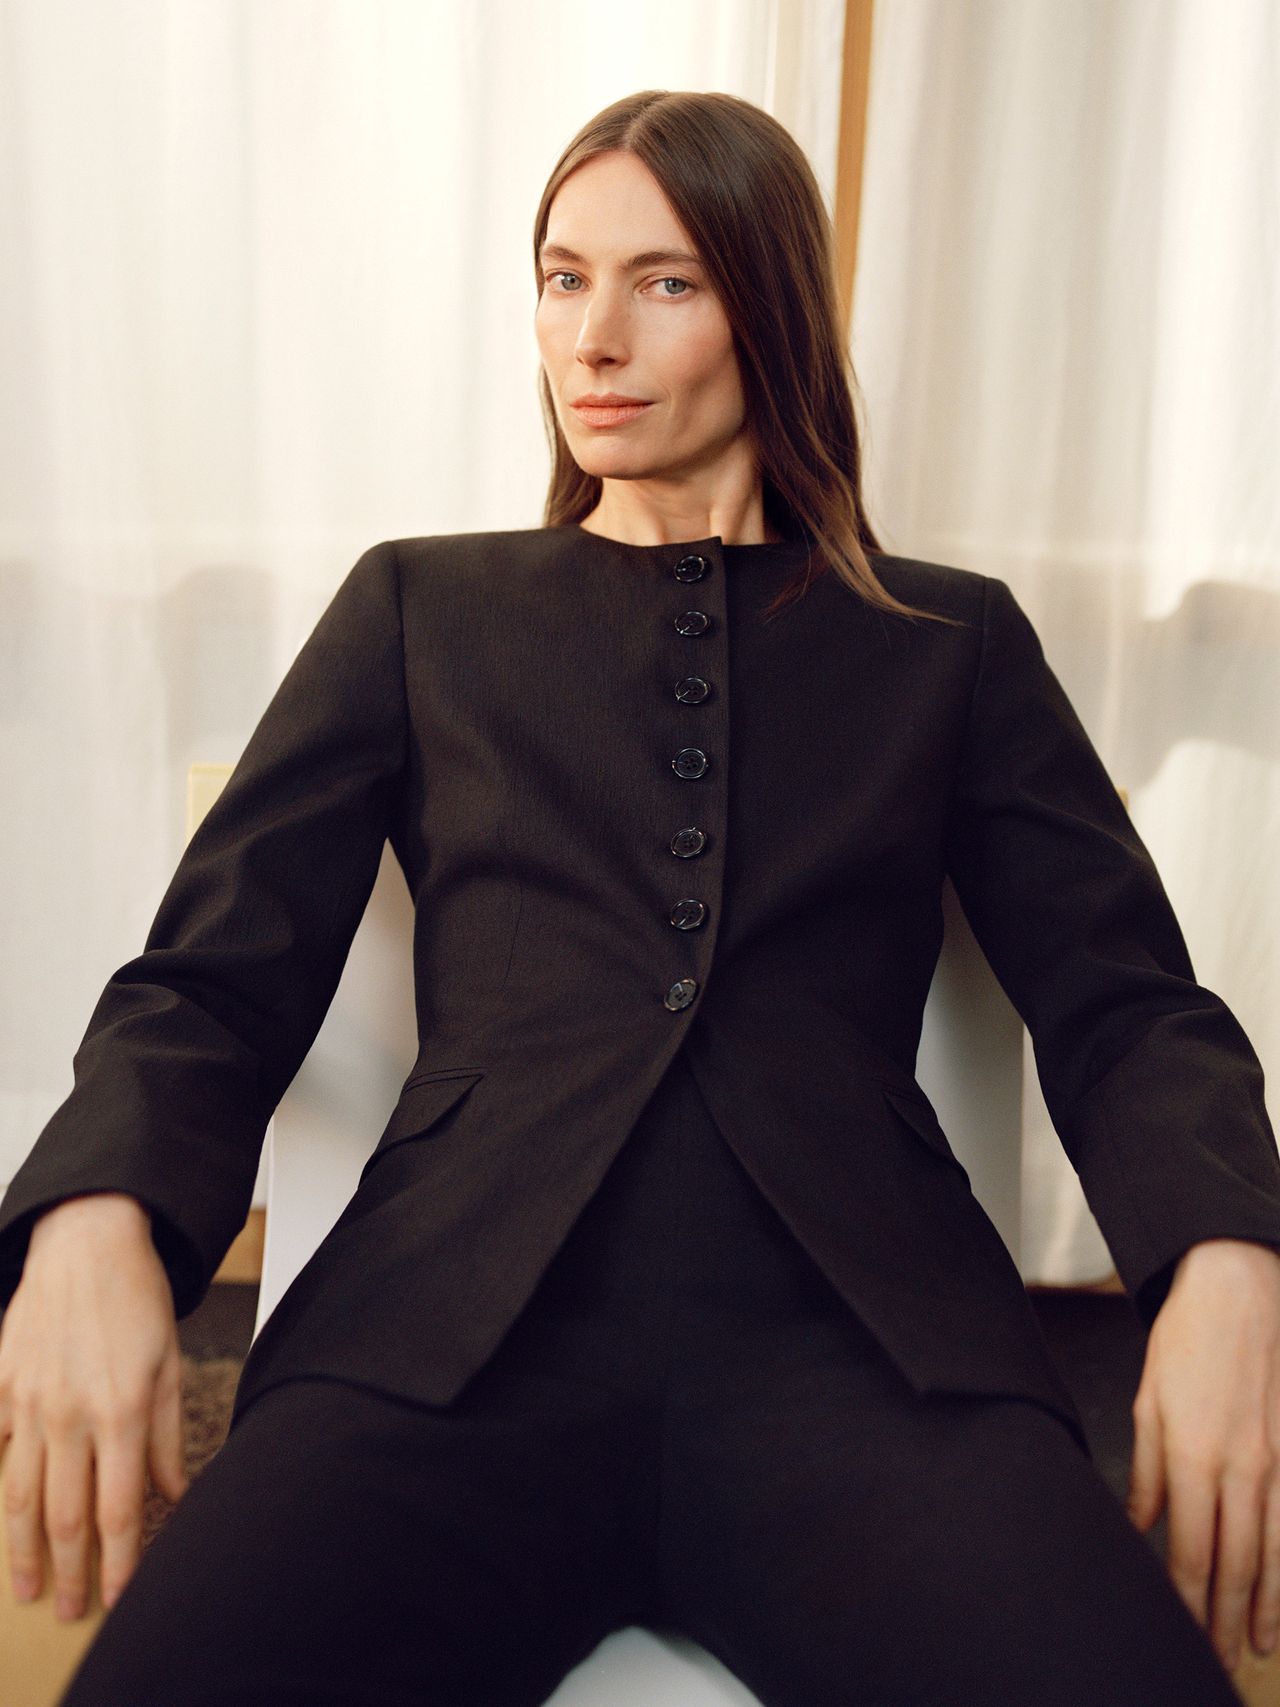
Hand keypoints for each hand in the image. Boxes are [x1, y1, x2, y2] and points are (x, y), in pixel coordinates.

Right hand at [0, 1193, 189, 1620]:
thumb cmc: (136, 1299)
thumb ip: (170, 1435)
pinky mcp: (2, 1388)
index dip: (118, 1560)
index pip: (118, 1507)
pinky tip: (0, 1522)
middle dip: (67, 1571)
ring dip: (23, 1550)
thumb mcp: (170, 1363)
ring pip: (21, 1496)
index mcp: (123, 1409)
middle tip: (66, 1611)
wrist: (86, 1242)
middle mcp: (72, 1414)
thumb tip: (174, 1495)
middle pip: (65, 1515)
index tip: (118, 1596)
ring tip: (25, 1587)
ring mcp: (29, 1403)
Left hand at [1127, 1237, 1279, 1673]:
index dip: (1188, 1599)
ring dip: (1266, 1606)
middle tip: (1218, 1663)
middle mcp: (1240, 1467)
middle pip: (1235, 1563)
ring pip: (1273, 1552)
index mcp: (1193, 1454)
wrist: (1240, 1291)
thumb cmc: (1186, 1341)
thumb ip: (1147, 1471)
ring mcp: (1276, 1462)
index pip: (1192, 1549)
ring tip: (1258, 1647)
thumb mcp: (1148, 1401)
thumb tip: (1139, 1526)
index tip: (1181, 1632)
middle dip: (1226, 1619)